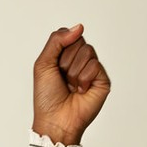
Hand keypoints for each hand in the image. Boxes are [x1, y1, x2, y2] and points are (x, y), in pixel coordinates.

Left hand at [31, 25, 109, 146]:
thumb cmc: (47, 97)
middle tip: (63, 79)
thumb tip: (79, 27)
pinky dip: (83, 78)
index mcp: (65, 55)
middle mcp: (80, 60)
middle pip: (78, 41)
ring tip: (71, 86)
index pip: (68, 34)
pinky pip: (94, 65)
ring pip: (87, 51)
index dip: (60, 48)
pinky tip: (81, 91)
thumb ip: (57, 40)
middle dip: (66, 60)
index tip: (54, 66)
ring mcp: (92, 69)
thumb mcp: (43, 63)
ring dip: (74, 71)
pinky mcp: (102, 79)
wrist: (55, 119)